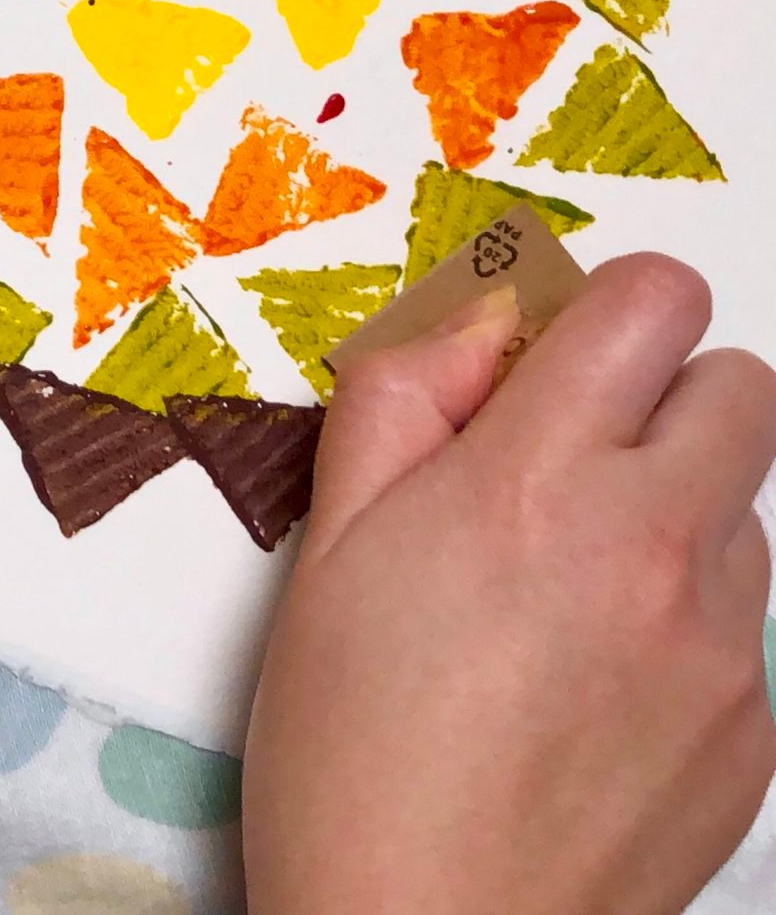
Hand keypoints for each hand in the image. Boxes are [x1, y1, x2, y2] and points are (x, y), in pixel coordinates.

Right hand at [245, 256, 775, 914]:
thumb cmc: (350, 752)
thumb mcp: (325, 549)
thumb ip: (398, 406)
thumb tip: (468, 329)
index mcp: (532, 482)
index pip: (653, 306)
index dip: (605, 314)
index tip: (552, 361)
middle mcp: (653, 545)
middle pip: (740, 388)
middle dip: (659, 400)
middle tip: (565, 467)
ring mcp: (725, 644)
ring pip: (744, 509)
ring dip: (672, 515)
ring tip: (561, 599)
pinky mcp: (757, 729)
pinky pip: (748, 624)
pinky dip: (684, 624)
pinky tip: (589, 688)